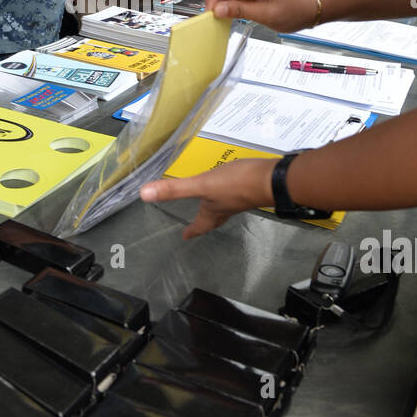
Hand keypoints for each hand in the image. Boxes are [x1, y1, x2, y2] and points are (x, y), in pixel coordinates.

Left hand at [140, 159, 274, 238]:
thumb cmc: (236, 185)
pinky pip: (235, 194)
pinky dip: (229, 194)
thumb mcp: (201, 185)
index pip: (199, 226)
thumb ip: (174, 189)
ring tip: (211, 205)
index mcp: (213, 212)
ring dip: (217, 209)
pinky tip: (230, 186)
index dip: (191, 231)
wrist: (272, 179)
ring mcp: (239, 199)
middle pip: (213, 220)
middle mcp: (226, 208)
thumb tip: (144, 194)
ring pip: (225, 208)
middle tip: (197, 226)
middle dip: (204, 223)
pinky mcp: (250, 188)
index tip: (184, 237)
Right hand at [205, 0, 320, 32]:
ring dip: (225, 5)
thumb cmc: (295, 9)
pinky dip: (234, 6)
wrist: (313, 7)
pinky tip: (232, 17)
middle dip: (217, 1)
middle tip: (213, 19)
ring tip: (222, 20)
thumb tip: (218, 10)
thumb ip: (239, 11)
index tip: (209, 12)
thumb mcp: (265, 14)